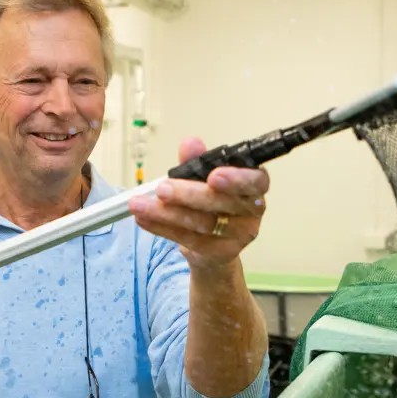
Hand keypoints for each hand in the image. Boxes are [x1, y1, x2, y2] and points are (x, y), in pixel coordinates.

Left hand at [129, 137, 268, 270]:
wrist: (214, 242)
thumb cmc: (212, 200)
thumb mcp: (202, 176)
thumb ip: (196, 160)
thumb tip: (190, 144)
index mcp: (254, 185)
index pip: (256, 181)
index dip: (237, 179)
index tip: (213, 175)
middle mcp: (253, 211)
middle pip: (224, 204)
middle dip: (190, 195)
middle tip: (162, 188)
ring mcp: (240, 235)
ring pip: (204, 224)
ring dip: (168, 213)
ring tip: (140, 204)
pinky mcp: (222, 253)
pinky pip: (191, 240)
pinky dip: (163, 228)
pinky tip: (144, 218)